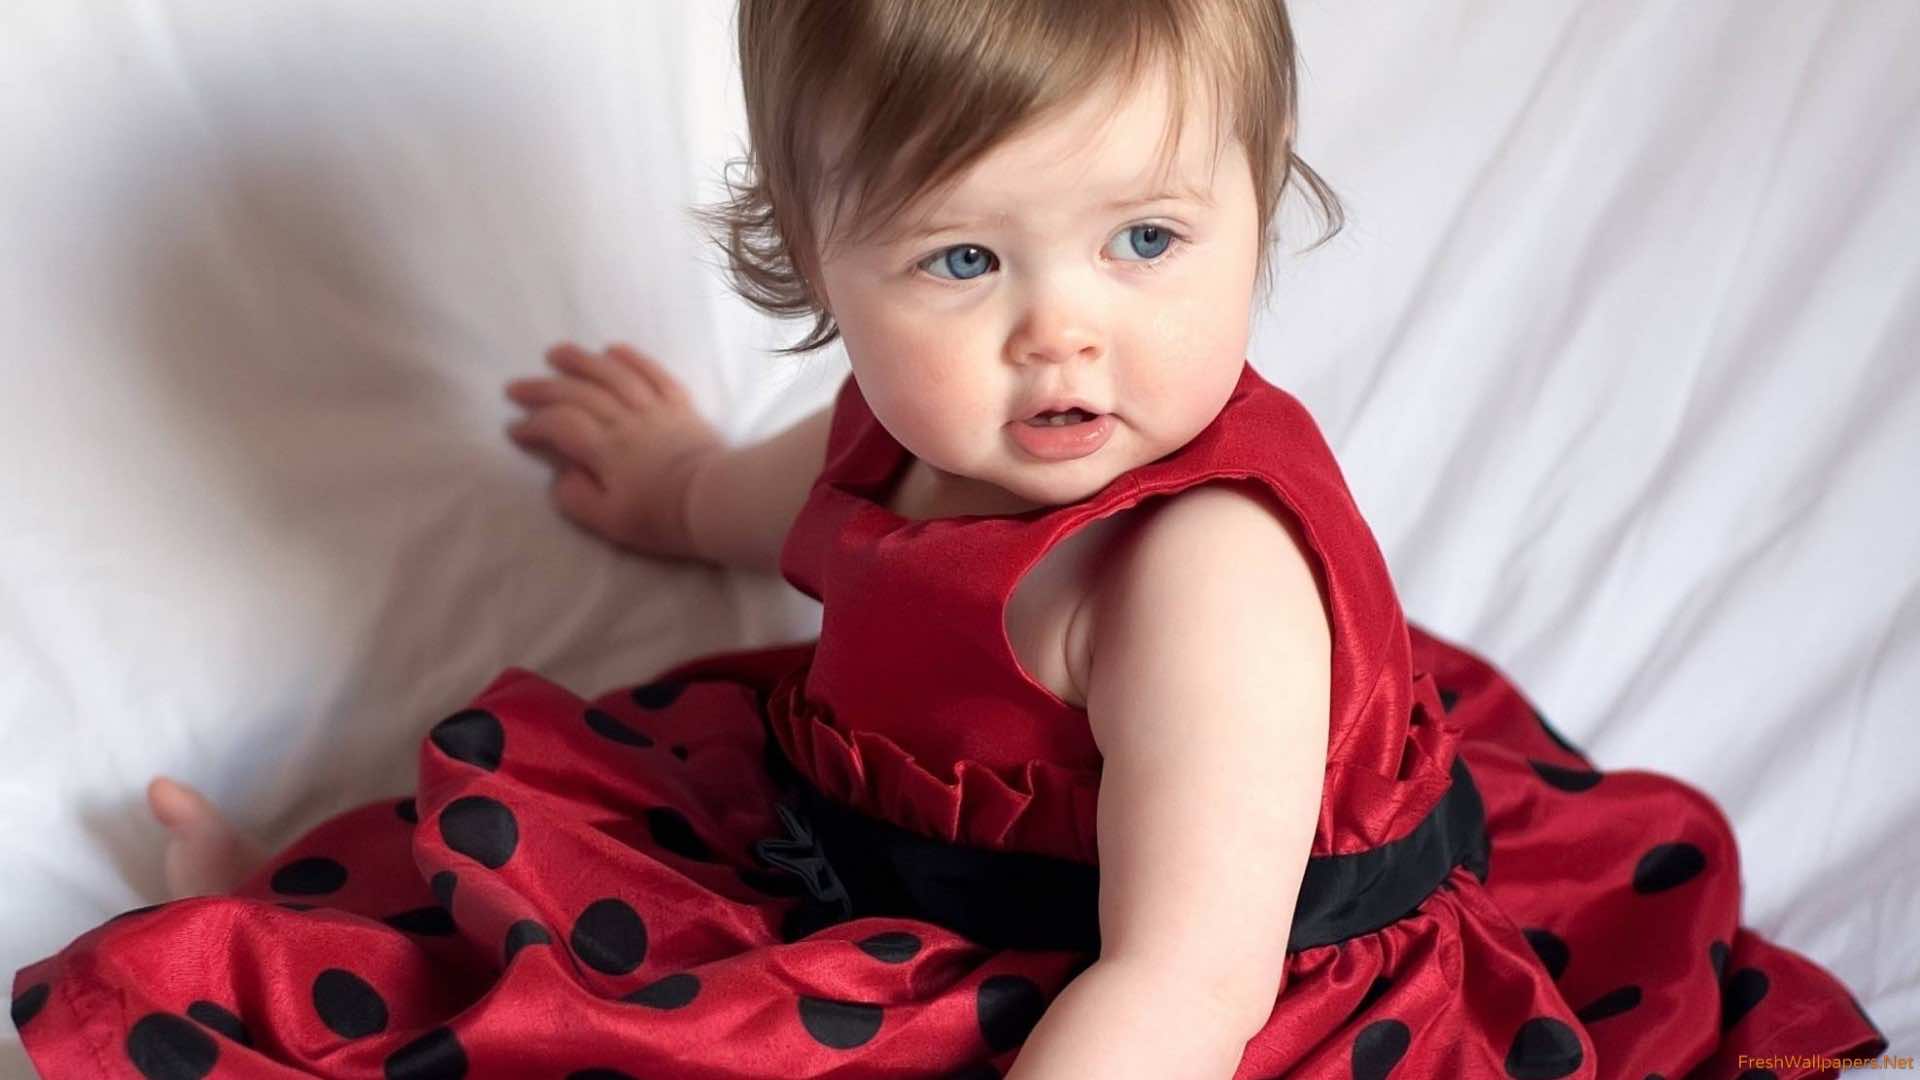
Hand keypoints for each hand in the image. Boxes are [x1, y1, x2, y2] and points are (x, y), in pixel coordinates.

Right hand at [504, 342, 723, 557]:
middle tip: (515, 386)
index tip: (515, 429)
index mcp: (606, 450)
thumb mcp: (611, 523)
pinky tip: (613, 349)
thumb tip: (561, 474)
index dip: (534, 424)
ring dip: (581, 361)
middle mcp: (626, 420)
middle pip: (578, 393)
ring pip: (612, 374)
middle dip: (543, 388)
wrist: (718, 502)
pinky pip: (653, 373)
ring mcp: (654, 409)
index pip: (560, 425)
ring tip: (556, 352)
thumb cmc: (663, 517)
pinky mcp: (680, 405)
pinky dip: (631, 358)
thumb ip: (577, 498)